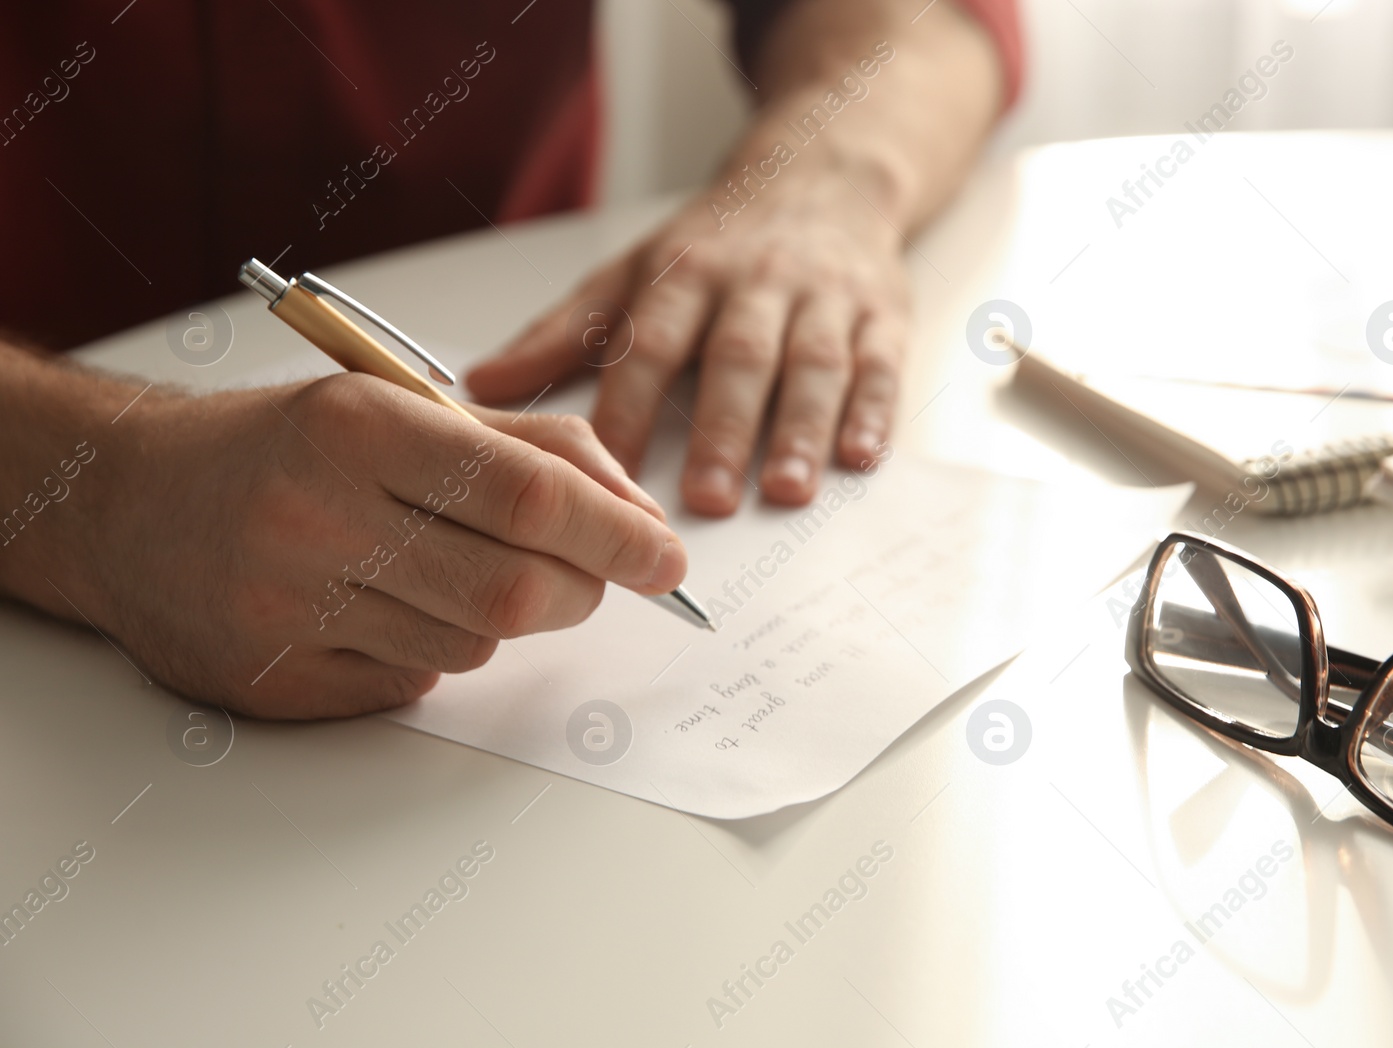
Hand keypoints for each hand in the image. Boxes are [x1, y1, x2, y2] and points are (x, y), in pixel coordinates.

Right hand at [82, 374, 685, 717]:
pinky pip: (416, 683)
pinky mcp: (275, 681)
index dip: (619, 533)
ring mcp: (288, 607)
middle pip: (518, 587)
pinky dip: (434, 649)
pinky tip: (384, 607)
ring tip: (443, 566)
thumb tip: (638, 514)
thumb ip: (532, 448)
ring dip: (499, 614)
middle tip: (593, 575)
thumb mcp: (400, 407)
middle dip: (584, 588)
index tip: (668, 557)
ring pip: (475, 641)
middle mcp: (315, 515)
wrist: (130, 504)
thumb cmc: (288, 447)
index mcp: (357, 427)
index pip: (530, 494)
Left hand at [466, 168, 909, 515]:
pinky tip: (860, 456)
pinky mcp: (882, 314)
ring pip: (812, 364)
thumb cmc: (718, 242)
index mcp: (682, 273)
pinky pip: (879, 364)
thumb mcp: (631, 272)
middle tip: (705, 498)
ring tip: (785, 491)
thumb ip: (561, 335)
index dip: (626, 407)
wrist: (824, 174)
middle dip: (720, 429)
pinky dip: (874, 412)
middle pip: (735, 358)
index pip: (649, 344)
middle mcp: (753, 283)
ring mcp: (823, 297)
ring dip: (800, 429)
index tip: (608, 471)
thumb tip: (480, 386)